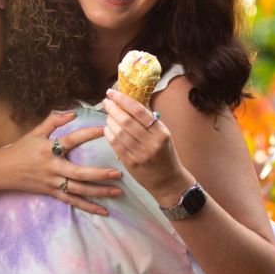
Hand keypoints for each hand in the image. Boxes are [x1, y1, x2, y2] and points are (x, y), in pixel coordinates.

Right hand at [7, 111, 122, 214]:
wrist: (3, 171)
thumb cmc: (21, 149)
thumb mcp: (35, 132)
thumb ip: (54, 121)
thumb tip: (73, 112)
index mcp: (49, 149)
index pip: (71, 140)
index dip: (87, 134)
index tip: (104, 129)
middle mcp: (52, 167)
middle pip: (79, 173)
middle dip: (99, 174)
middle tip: (118, 173)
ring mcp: (53, 182)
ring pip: (79, 190)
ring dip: (99, 192)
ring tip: (117, 191)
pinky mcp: (52, 193)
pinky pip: (73, 201)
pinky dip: (88, 207)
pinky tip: (104, 210)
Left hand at [103, 89, 193, 204]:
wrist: (168, 181)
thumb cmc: (164, 154)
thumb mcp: (162, 135)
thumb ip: (148, 121)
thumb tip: (128, 102)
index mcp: (161, 132)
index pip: (139, 111)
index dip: (123, 100)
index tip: (112, 92)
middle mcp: (151, 143)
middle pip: (127, 121)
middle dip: (113, 108)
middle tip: (106, 101)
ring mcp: (140, 154)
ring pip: (119, 133)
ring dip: (110, 121)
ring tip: (108, 115)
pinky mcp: (131, 163)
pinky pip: (116, 145)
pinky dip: (109, 134)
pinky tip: (107, 128)